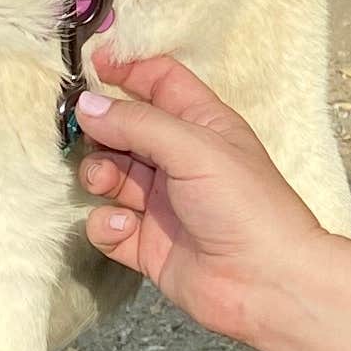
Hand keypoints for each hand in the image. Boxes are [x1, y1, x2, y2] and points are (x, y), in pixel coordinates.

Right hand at [74, 48, 329, 346]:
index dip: (127, 70)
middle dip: (102, 130)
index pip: (161, 81)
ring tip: (105, 182)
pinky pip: (109, 225)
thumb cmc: (245, 205)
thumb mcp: (195, 148)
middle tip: (84, 136)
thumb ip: (139, 124)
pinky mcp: (148, 244)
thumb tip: (87, 105)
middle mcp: (180, 159)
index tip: (90, 66)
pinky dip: (107, 225)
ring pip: (111, 176)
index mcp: (202, 124)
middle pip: (126, 129)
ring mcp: (162, 202)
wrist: (266, 284)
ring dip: (99, 175)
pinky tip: (122, 227)